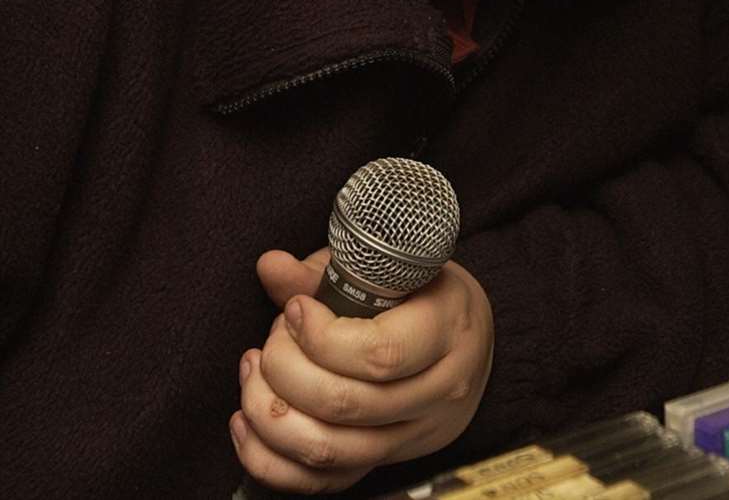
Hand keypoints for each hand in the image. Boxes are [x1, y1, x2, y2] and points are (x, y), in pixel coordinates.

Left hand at [230, 248, 493, 493]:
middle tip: (275, 336)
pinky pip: (322, 483)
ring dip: (271, 412)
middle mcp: (439, 391)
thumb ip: (325, 271)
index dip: (321, 337)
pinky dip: (270, 459)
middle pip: (346, 404)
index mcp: (447, 329)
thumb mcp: (388, 268)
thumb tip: (270, 266)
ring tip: (255, 371)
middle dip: (286, 369)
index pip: (379, 354)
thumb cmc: (422, 290)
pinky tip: (247, 421)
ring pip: (328, 450)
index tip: (295, 309)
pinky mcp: (387, 461)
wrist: (466, 335)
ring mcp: (414, 435)